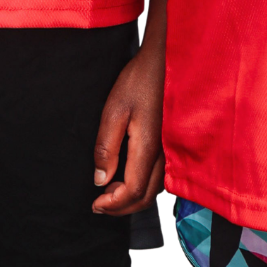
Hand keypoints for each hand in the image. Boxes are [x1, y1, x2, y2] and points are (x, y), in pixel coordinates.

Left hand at [91, 39, 164, 216]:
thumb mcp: (114, 109)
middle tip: (100, 203)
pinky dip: (144, 186)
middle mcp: (164, 154)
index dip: (113, 204)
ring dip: (133, 198)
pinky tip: (129, 175)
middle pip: (146, 197)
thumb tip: (100, 180)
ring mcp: (171, 150)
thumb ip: (106, 147)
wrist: (166, 60)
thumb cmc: (139, 80)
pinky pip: (160, 176)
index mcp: (148, 147)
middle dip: (122, 207)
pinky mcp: (172, 143)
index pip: (133, 191)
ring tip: (111, 191)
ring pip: (155, 189)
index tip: (95, 204)